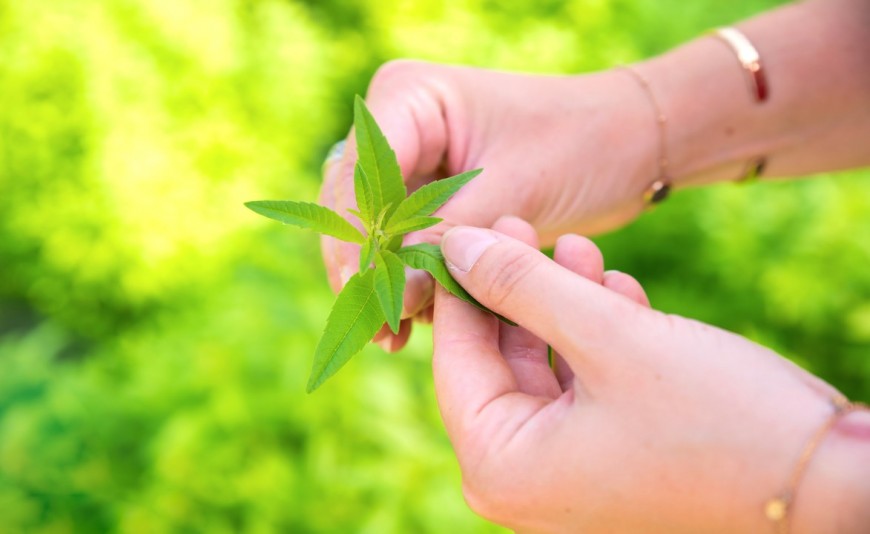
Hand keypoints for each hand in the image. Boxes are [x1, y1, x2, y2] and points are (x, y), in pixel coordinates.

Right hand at [320, 61, 658, 350]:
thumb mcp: (515, 188)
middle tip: (382, 332)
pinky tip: (422, 318)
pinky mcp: (432, 192)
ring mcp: (413, 159)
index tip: (370, 300)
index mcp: (410, 98)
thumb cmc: (583, 143)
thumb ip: (448, 236)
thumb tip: (391, 292)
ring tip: (398, 336)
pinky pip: (404, 241)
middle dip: (367, 270)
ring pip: (375, 232)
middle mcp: (400, 125)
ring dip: (387, 282)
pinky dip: (411, 278)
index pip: (359, 177)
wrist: (628, 143)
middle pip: (356, 207)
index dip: (357, 242)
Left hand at [432, 216, 869, 532]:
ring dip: (560, 304)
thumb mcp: (609, 336)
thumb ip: (520, 285)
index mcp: (502, 467)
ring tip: (582, 248)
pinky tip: (615, 291)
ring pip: (541, 365)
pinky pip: (579, 385)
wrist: (830, 484)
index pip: (454, 357)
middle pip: (496, 359)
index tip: (465, 222)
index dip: (461, 282)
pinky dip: (592, 337)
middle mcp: (523, 481)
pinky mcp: (606, 457)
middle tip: (527, 224)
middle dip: (518, 288)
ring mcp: (567, 473)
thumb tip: (452, 244)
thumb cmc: (719, 418)